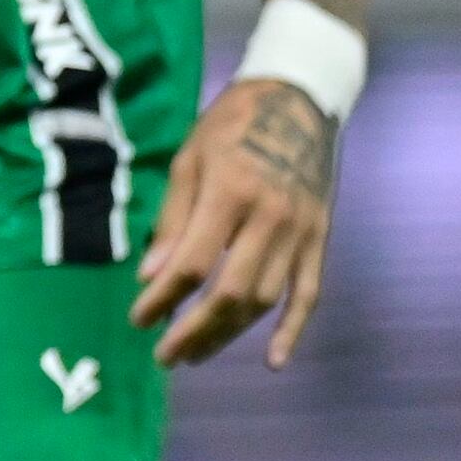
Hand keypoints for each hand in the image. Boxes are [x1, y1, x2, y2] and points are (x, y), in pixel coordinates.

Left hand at [134, 75, 338, 366]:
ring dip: (230, 333)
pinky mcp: (321, 238)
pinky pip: (309, 293)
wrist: (298, 100)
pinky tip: (274, 360)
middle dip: (194, 330)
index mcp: (231, 194)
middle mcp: (271, 218)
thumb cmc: (230, 125)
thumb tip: (150, 276)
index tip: (139, 321)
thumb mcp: (188, 160)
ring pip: (267, 299)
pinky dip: (293, 330)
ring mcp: (301, 231)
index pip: (193, 264)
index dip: (164, 299)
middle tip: (165, 356)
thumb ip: (172, 220)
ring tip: (196, 354)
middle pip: (232, 292)